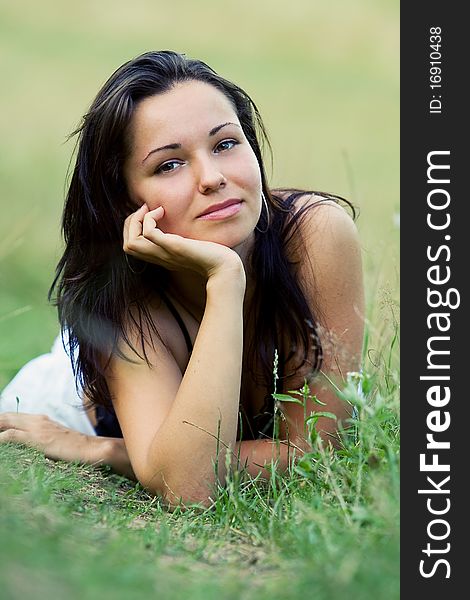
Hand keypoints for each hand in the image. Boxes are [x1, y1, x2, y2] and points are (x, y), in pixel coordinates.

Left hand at [0, 412, 94, 463]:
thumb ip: (43, 442)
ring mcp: (38, 428)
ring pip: (5, 422)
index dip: (0, 423)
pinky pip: (10, 436)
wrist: (93, 449)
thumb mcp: (57, 443)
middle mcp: (38, 420)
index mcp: (41, 420)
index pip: (12, 417)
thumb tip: (35, 452)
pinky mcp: (39, 439)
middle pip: (5, 417)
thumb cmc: (77, 451)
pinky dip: (0, 440)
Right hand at [123, 204, 244, 279]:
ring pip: (131, 243)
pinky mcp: (174, 247)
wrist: (224, 268)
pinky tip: (163, 212)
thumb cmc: (212, 257)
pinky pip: (149, 234)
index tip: (149, 214)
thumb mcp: (190, 247)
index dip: (134, 228)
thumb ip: (180, 241)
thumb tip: (179, 229)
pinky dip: (149, 219)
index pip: (131, 247)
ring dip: (136, 221)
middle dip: (131, 223)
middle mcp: (159, 257)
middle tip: (146, 210)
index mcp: (161, 257)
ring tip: (151, 210)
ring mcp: (165, 253)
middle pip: (127, 245)